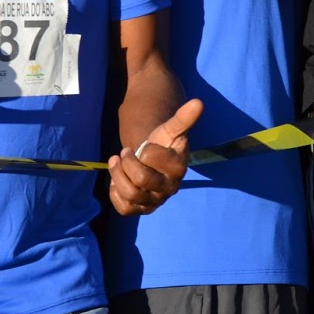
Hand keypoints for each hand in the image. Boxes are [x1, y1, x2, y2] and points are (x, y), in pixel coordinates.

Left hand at [108, 98, 203, 216]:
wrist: (154, 160)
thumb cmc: (163, 143)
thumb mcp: (171, 129)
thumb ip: (183, 118)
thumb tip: (198, 103)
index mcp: (179, 168)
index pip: (152, 158)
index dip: (144, 149)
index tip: (145, 145)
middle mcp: (170, 188)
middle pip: (141, 179)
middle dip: (127, 162)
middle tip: (125, 152)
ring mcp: (155, 201)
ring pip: (130, 194)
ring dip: (117, 175)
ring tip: (115, 162)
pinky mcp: (141, 210)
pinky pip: (124, 209)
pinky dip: (115, 193)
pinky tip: (117, 180)